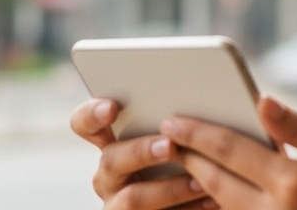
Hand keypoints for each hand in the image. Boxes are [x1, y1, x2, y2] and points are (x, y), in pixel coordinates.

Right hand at [70, 97, 217, 208]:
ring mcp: (117, 203)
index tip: (110, 107)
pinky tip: (211, 200)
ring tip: (201, 182)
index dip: (91, 115)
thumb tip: (209, 98)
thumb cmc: (188, 162)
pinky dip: (186, 209)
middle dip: (141, 151)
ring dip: (169, 188)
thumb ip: (176, 124)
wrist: (194, 200)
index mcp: (114, 144)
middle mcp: (109, 175)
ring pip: (131, 198)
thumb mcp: (177, 139)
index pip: (85, 124)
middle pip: (110, 159)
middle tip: (170, 146)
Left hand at [163, 96, 296, 209]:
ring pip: (224, 207)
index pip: (230, 152)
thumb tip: (262, 101)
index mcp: (293, 183)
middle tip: (165, 138)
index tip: (172, 120)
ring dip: (201, 184)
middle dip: (189, 157)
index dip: (198, 134)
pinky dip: (224, 205)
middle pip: (216, 183)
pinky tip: (218, 190)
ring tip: (184, 161)